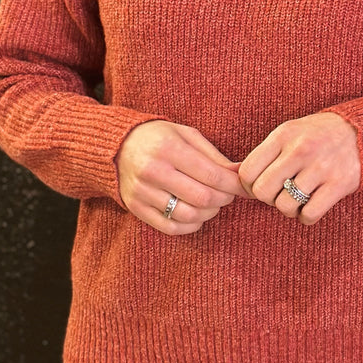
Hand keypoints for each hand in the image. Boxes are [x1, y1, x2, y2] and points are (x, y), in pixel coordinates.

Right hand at [116, 120, 248, 235]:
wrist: (117, 146)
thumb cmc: (159, 138)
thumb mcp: (187, 135)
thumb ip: (215, 156)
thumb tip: (241, 174)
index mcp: (169, 148)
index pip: (212, 175)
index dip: (234, 185)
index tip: (245, 187)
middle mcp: (153, 170)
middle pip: (203, 198)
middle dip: (224, 199)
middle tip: (227, 194)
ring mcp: (142, 192)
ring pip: (189, 215)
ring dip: (209, 213)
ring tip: (212, 203)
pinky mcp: (136, 208)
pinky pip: (171, 227)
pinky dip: (191, 225)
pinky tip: (196, 214)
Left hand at [236, 111, 359, 225]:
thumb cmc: (318, 135)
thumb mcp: (289, 133)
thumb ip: (265, 154)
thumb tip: (232, 178)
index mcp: (283, 135)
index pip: (246, 171)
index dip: (249, 186)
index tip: (262, 186)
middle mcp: (300, 149)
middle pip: (262, 191)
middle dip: (268, 199)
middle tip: (280, 193)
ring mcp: (321, 167)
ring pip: (285, 206)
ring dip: (289, 209)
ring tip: (298, 199)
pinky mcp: (339, 184)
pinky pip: (309, 214)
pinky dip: (306, 216)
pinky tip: (312, 206)